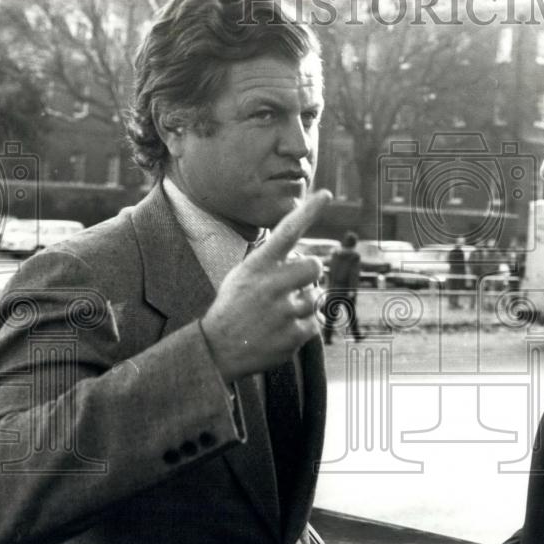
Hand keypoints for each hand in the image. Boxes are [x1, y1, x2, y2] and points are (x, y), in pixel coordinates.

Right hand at [201, 190, 331, 382]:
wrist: (217, 349)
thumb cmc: (235, 306)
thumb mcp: (243, 276)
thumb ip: (272, 264)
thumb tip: (309, 261)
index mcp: (257, 266)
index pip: (286, 231)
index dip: (308, 211)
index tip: (326, 194)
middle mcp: (271, 285)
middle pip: (314, 266)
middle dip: (309, 275)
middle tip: (293, 286)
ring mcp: (283, 311)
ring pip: (315, 297)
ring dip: (302, 304)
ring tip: (278, 314)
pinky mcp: (292, 335)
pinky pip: (314, 323)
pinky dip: (302, 327)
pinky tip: (281, 330)